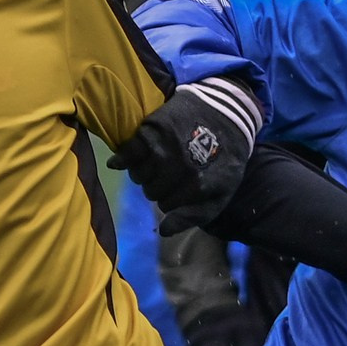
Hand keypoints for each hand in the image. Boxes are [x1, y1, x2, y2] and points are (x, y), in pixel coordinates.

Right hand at [108, 78, 262, 230]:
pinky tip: (117, 163)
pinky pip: (127, 153)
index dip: (172, 200)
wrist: (228, 114)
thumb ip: (194, 217)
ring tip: (157, 165)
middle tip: (170, 174)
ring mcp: (163, 147)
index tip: (180, 189)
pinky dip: (121, 159)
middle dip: (159, 187)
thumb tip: (163, 231)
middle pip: (150, 192)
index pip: (166, 207)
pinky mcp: (152, 129)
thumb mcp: (220, 194)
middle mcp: (177, 167)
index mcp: (196, 186)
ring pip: (138, 176)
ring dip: (144, 174)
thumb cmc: (225, 159)